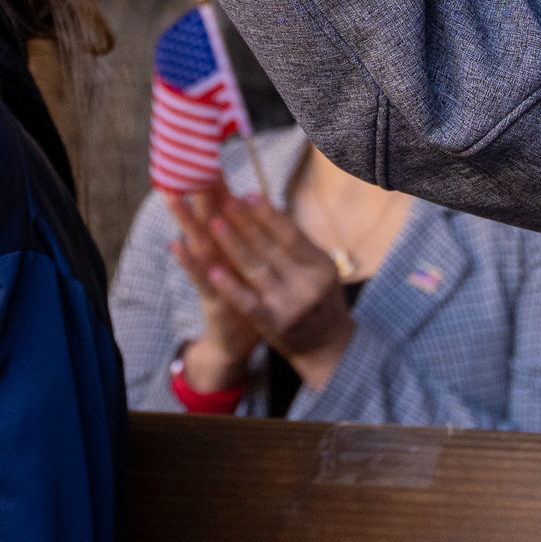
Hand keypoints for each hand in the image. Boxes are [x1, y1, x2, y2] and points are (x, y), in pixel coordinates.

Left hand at [167, 187, 355, 391]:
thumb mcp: (318, 270)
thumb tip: (268, 207)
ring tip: (214, 223)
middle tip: (224, 199)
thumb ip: (297, 243)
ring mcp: (288, 305)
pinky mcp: (271, 324)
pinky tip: (213, 271)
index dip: (267, 214)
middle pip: (270, 247)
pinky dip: (230, 286)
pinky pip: (247, 302)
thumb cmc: (319, 298)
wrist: (327, 348)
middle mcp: (307, 284)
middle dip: (245, 222)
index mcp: (320, 266)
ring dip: (233, 245)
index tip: (247, 193)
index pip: (290, 234)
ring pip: (255, 269)